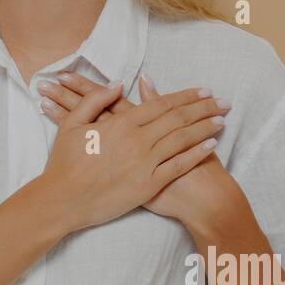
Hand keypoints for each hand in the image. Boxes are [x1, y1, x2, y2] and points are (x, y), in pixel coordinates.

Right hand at [36, 78, 227, 236]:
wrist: (61, 200)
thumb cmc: (63, 163)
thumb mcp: (72, 125)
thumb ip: (96, 101)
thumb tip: (119, 84)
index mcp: (120, 123)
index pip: (160, 103)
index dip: (185, 96)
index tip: (203, 90)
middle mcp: (137, 140)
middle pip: (178, 118)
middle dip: (204, 108)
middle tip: (223, 101)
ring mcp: (144, 163)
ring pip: (182, 140)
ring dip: (205, 127)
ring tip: (222, 119)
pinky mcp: (148, 185)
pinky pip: (178, 166)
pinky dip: (196, 154)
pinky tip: (210, 145)